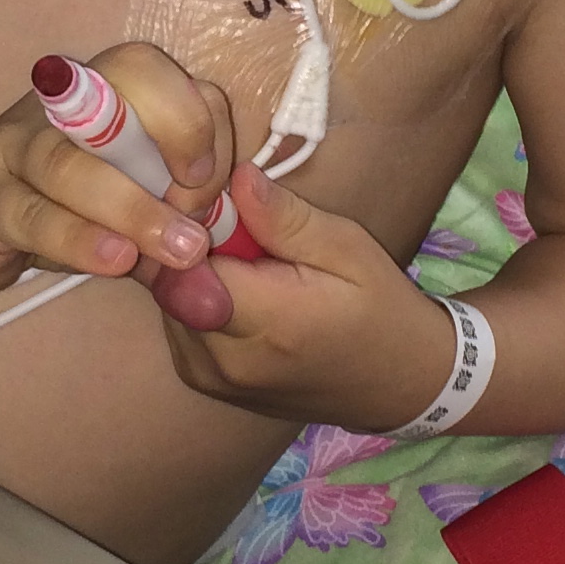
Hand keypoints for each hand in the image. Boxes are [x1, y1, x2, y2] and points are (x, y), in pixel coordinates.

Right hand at [0, 43, 235, 299]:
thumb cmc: (52, 204)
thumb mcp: (122, 200)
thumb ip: (168, 218)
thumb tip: (218, 266)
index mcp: (103, 87)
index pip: (160, 70)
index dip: (199, 119)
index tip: (211, 184)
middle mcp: (61, 102)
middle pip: (127, 81)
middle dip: (181, 139)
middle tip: (203, 215)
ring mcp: (14, 147)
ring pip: (74, 159)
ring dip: (135, 206)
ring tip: (179, 249)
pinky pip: (32, 215)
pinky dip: (78, 238)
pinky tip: (114, 261)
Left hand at [156, 166, 463, 427]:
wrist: (397, 385)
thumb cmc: (380, 309)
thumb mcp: (348, 248)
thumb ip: (286, 219)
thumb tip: (235, 178)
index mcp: (267, 324)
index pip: (186, 262)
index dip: (192, 224)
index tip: (221, 205)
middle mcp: (224, 361)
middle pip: (168, 281)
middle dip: (191, 245)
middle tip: (240, 230)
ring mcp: (209, 378)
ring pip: (167, 300)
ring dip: (192, 271)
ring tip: (246, 262)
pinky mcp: (202, 382)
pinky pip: (177, 322)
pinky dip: (195, 297)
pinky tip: (239, 288)